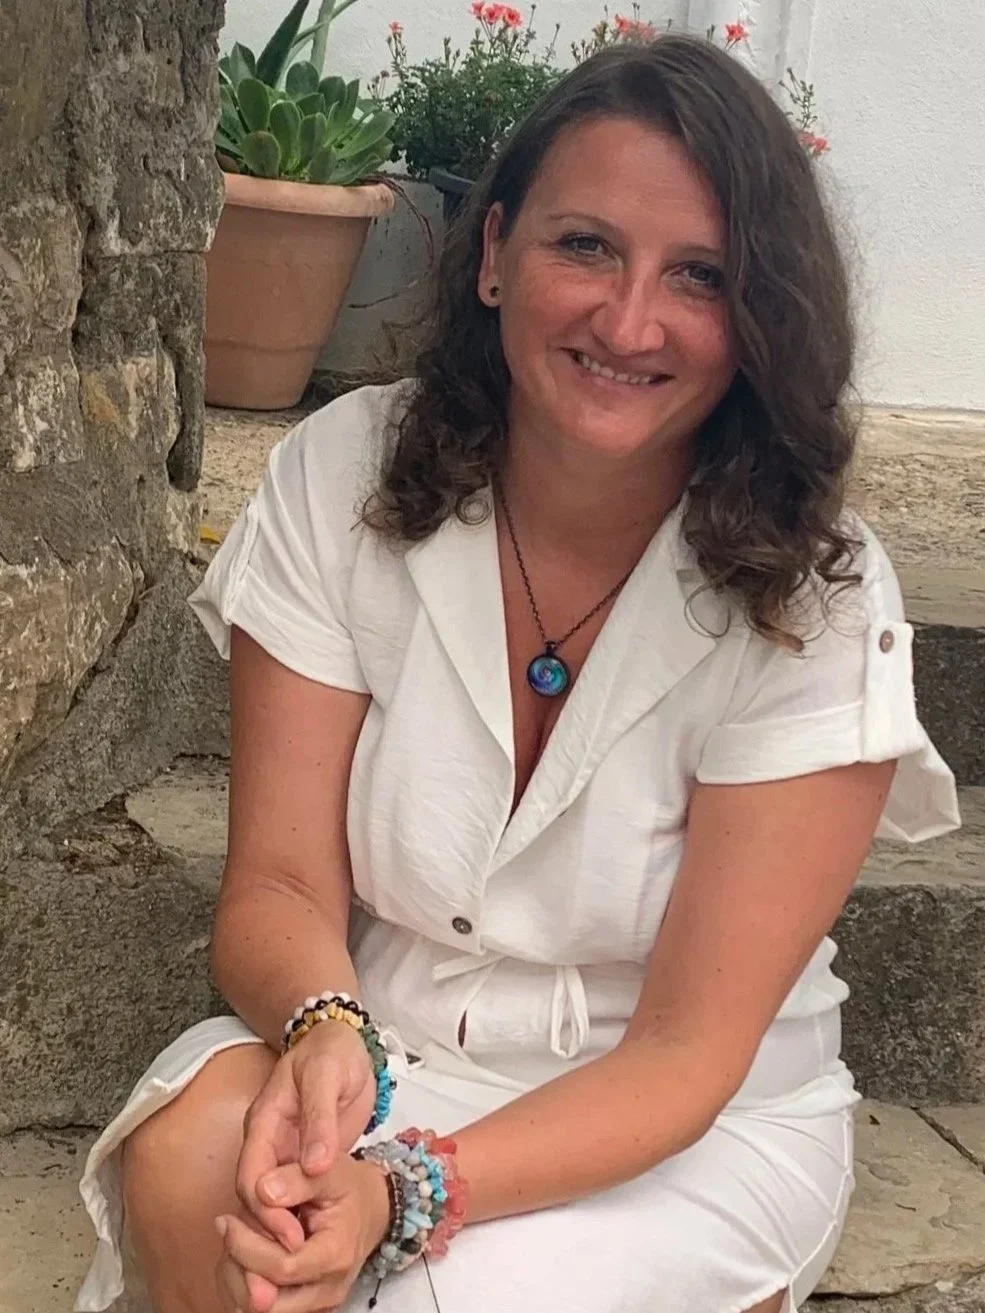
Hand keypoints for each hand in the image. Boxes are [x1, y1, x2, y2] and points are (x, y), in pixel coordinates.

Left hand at [216, 1155, 390, 1312]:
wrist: (370, 1211)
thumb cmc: (349, 1189)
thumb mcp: (331, 1171)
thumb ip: (297, 1179)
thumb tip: (263, 1191)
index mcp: (335, 1256)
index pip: (281, 1268)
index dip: (247, 1247)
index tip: (227, 1219)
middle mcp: (327, 1290)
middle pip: (264, 1300)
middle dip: (237, 1263)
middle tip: (229, 1227)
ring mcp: (316, 1304)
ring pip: (256, 1310)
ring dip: (235, 1276)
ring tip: (236, 1238)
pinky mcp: (303, 1307)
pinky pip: (260, 1309)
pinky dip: (241, 1285)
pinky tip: (243, 1253)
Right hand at [235, 1020, 377, 1253]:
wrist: (342, 1041)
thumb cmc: (332, 1053)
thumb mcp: (327, 1076)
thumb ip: (320, 1119)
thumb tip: (314, 1167)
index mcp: (264, 1122)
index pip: (251, 1175)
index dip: (265, 1211)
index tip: (291, 1238)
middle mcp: (267, 1143)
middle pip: (255, 1198)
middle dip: (268, 1233)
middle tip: (295, 1263)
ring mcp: (284, 1153)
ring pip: (271, 1202)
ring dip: (280, 1234)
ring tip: (299, 1266)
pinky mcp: (302, 1161)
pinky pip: (293, 1197)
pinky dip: (297, 1221)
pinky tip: (310, 1247)